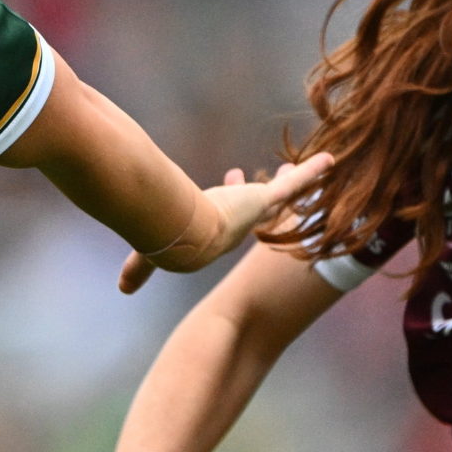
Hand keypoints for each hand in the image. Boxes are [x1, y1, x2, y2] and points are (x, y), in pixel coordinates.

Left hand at [119, 155, 332, 293]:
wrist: (181, 239)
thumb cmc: (164, 239)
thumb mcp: (150, 247)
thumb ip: (137, 268)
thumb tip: (122, 292)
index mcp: (216, 229)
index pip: (230, 211)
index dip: (233, 193)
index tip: (232, 174)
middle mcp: (239, 223)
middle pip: (262, 204)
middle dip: (269, 190)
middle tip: (277, 172)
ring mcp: (254, 212)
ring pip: (285, 195)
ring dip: (301, 182)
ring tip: (322, 169)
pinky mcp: (265, 201)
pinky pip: (296, 184)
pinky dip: (312, 171)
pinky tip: (329, 159)